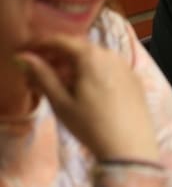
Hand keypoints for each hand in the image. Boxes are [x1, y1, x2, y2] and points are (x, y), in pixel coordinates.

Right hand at [14, 35, 157, 162]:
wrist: (130, 146)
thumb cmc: (90, 124)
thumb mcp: (61, 102)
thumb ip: (42, 76)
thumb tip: (24, 57)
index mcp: (92, 56)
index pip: (61, 40)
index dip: (40, 45)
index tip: (25, 53)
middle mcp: (111, 54)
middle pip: (78, 48)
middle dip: (56, 57)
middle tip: (37, 72)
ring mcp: (125, 65)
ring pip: (94, 58)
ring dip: (73, 65)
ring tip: (57, 83)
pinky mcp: (134, 79)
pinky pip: (108, 67)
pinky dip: (91, 72)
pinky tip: (82, 89)